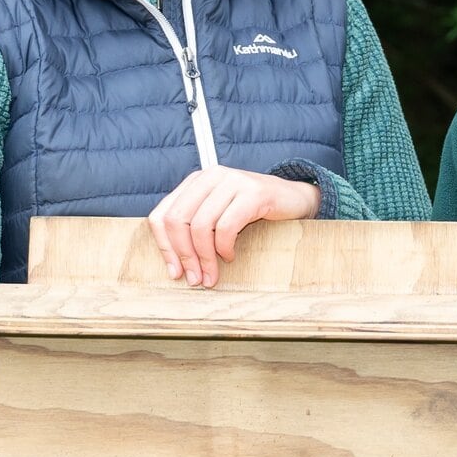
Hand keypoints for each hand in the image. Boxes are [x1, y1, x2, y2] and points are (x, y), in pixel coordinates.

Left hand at [147, 168, 320, 286]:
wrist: (294, 199)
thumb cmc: (253, 212)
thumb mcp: (218, 215)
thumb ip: (195, 228)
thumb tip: (175, 266)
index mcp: (196, 182)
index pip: (162, 214)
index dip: (164, 247)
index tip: (174, 273)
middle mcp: (210, 176)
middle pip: (178, 220)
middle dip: (184, 256)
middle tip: (195, 279)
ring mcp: (232, 181)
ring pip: (201, 226)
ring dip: (205, 258)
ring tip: (212, 275)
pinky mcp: (253, 192)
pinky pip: (227, 226)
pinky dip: (225, 247)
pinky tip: (231, 255)